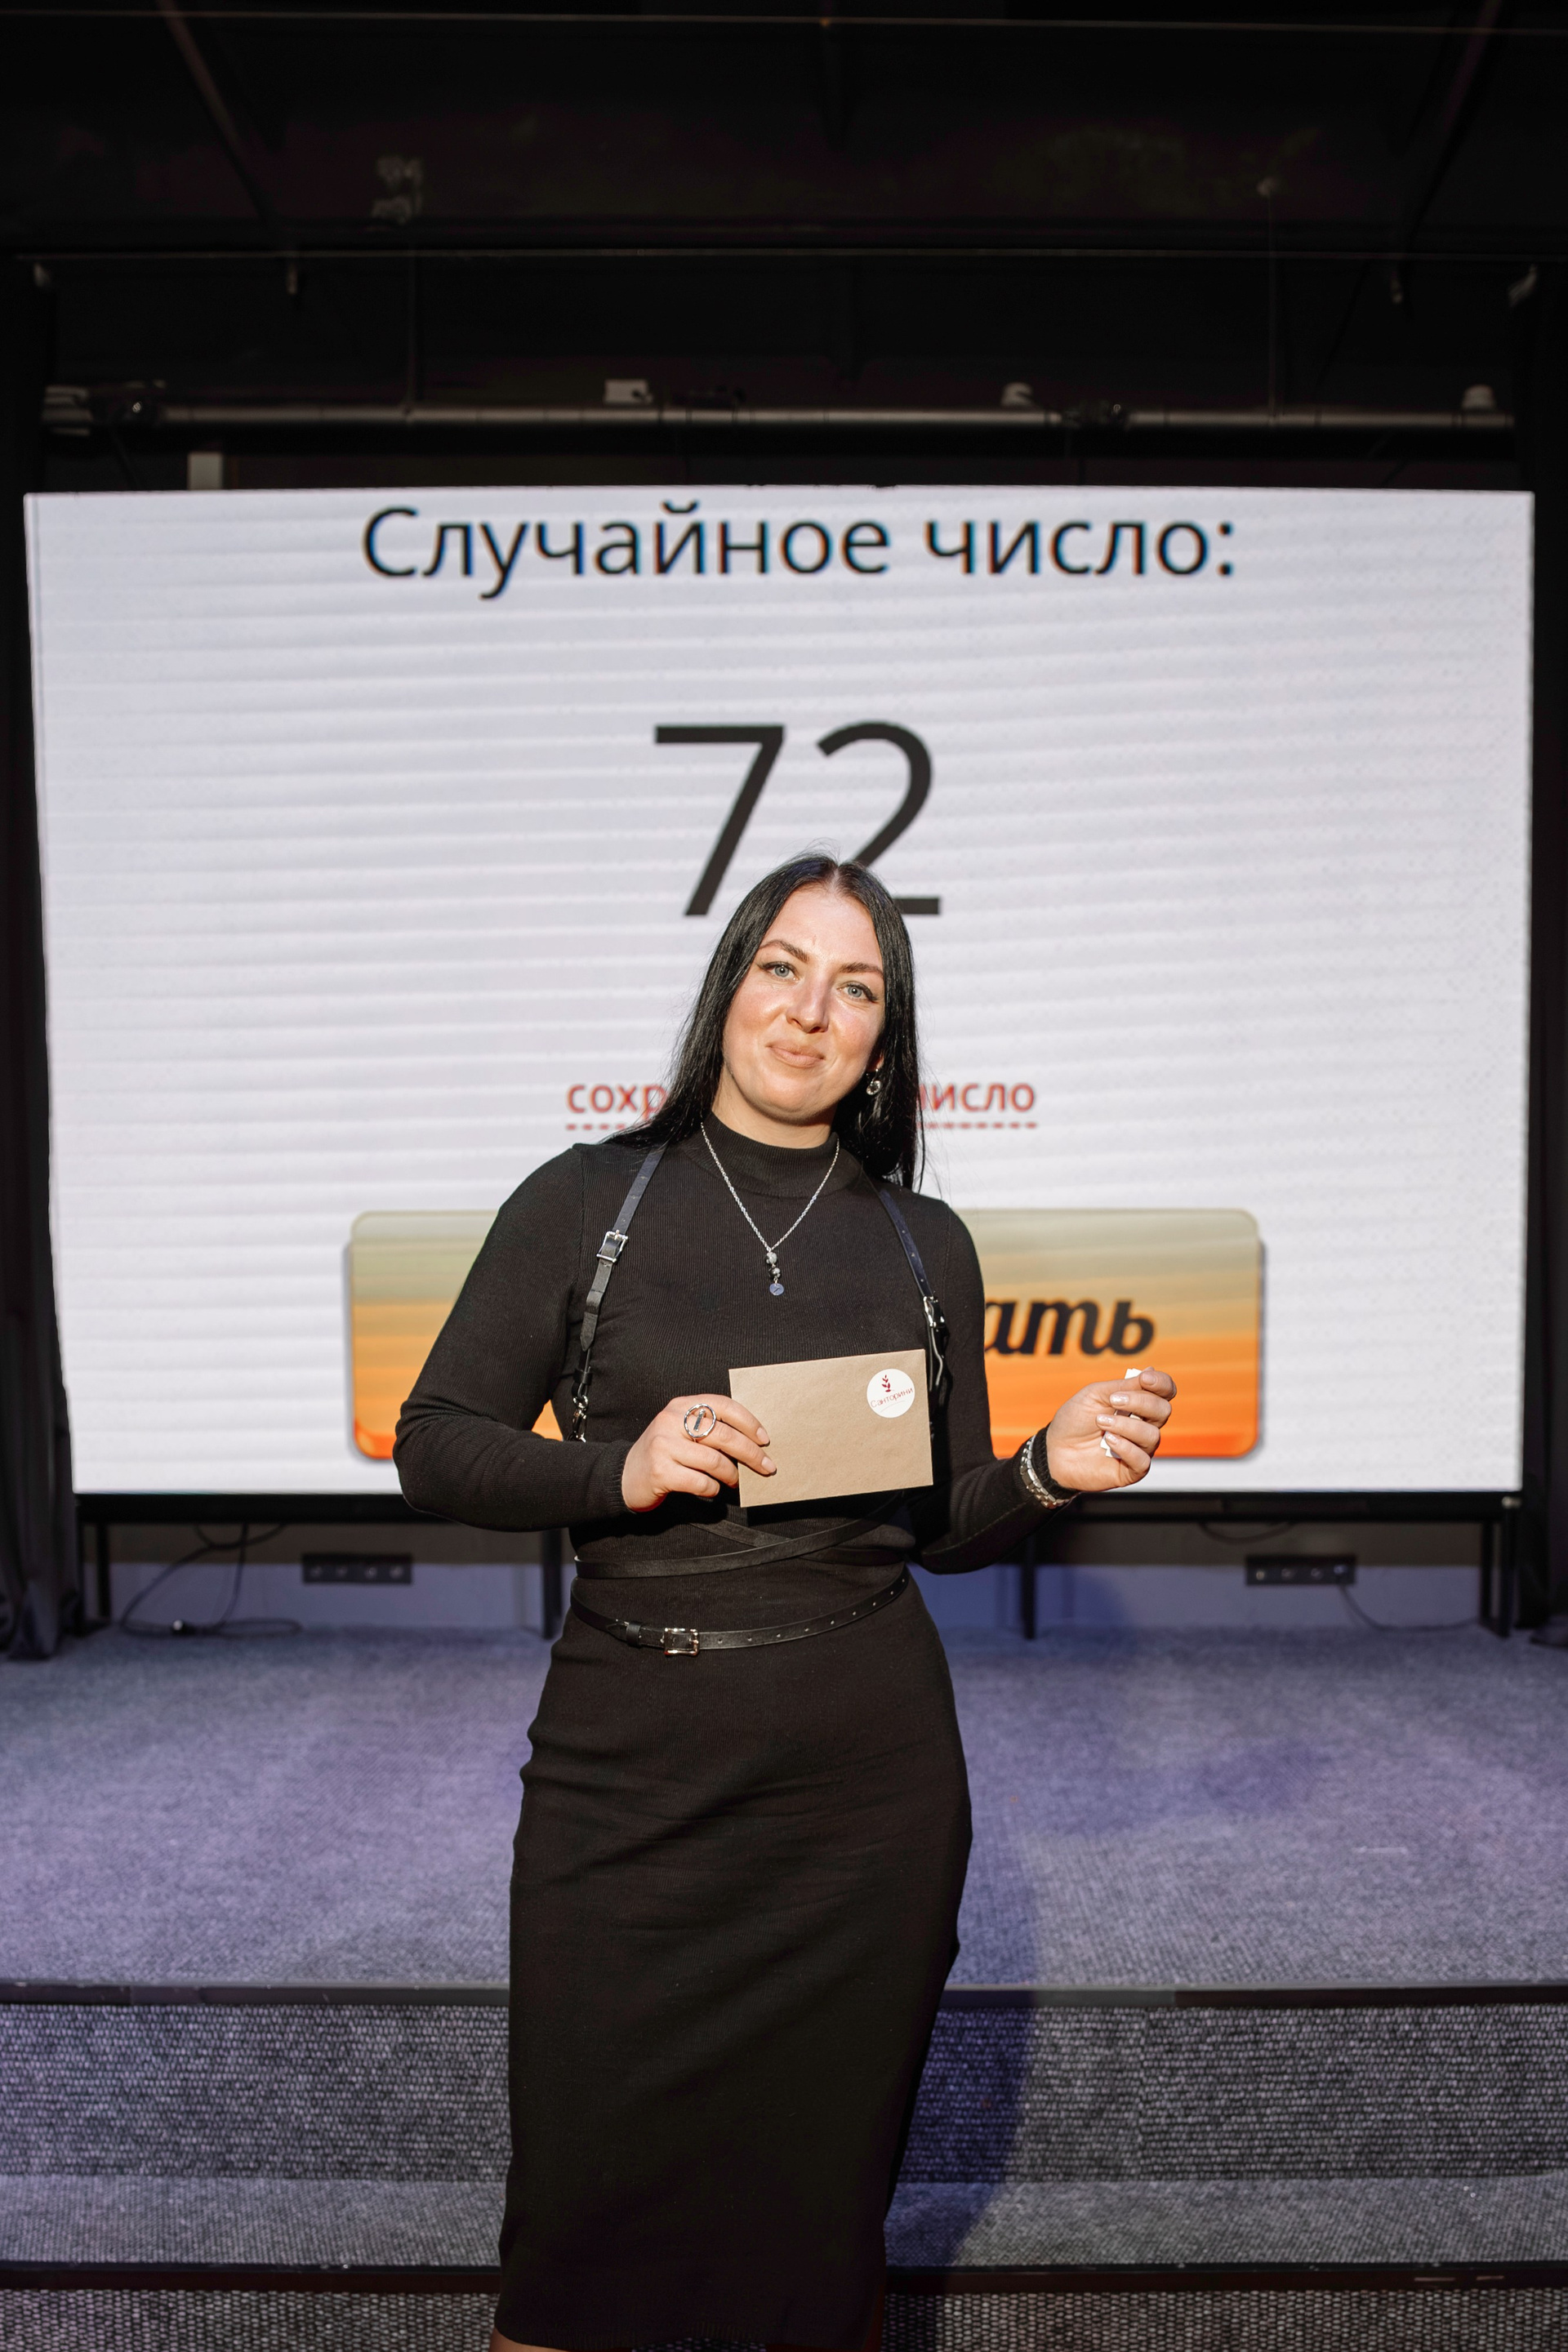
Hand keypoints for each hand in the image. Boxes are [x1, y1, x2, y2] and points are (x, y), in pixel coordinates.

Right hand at [621, 1393, 775, 1512]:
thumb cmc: (664, 1454)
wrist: (625, 1476)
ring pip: (714, 1460)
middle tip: (767, 1467)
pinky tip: (711, 1490)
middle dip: (751, 1453)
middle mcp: (671, 1420)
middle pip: (724, 1435)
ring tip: (735, 1481)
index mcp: (681, 1405)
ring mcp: (663, 1445)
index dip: (749, 1422)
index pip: (723, 1406)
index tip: (765, 1439)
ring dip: (732, 1474)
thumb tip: (753, 1444)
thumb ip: (710, 1429)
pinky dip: (712, 1489)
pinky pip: (700, 1481)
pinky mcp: (660, 1470)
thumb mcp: (682, 1431)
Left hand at [1043, 1367, 1176, 1492]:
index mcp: (1138, 1404)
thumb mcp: (1095, 1395)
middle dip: (1140, 1402)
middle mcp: (1144, 1426)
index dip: (1162, 1383)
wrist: (1054, 1449)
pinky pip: (1143, 1460)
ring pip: (1152, 1435)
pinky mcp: (1132, 1470)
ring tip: (1101, 1423)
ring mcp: (1140, 1448)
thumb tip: (1151, 1370)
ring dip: (1125, 1426)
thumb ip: (1123, 1386)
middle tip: (1113, 1401)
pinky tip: (1108, 1441)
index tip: (1145, 1379)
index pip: (1166, 1392)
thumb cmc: (1075, 1419)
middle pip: (1163, 1411)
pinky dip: (1126, 1448)